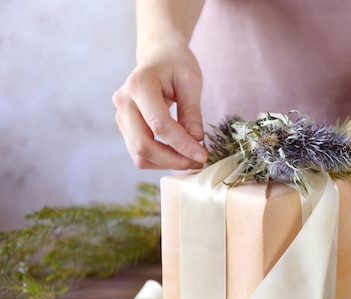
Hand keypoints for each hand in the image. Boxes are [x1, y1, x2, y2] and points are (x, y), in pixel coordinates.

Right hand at [112, 43, 207, 169]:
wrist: (158, 55)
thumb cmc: (176, 64)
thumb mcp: (191, 81)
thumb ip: (192, 111)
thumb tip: (195, 140)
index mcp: (139, 85)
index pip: (159, 125)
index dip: (182, 144)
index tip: (203, 155)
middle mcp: (124, 102)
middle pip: (143, 145)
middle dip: (173, 160)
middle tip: (198, 162)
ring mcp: (121, 116)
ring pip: (139, 154)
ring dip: (167, 163)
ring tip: (191, 159)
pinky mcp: (125, 126)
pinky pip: (140, 152)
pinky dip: (160, 160)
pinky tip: (179, 154)